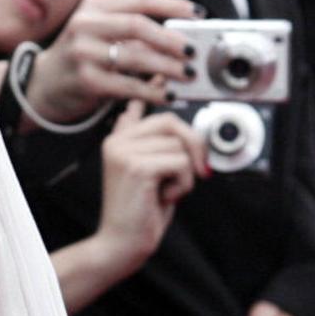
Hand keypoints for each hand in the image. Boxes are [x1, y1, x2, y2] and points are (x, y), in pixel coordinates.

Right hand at [26, 0, 199, 123]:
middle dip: (171, 39)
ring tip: (188, 74)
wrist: (45, 83)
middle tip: (193, 51)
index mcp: (94, 6)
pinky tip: (168, 95)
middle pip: (138, 26)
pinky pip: (128, 86)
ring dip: (168, 67)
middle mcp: (85, 24)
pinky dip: (152, 92)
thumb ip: (132, 27)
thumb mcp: (99, 29)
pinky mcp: (86, 80)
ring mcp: (83, 52)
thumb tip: (182, 36)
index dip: (173, 5)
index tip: (198, 14)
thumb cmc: (83, 55)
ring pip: (136, 57)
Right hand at [92, 100, 208, 269]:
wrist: (121, 243)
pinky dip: (183, 185)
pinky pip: (180, 163)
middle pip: (172, 122)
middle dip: (194, 147)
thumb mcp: (148, 174)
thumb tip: (150, 123)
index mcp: (118, 140)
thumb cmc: (139, 212)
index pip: (138, 107)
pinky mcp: (136, 166)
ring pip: (180, 147)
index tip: (161, 73)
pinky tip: (164, 197)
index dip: (153, 86)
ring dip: (185, 175)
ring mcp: (123, 152)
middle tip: (198, 171)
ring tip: (166, 191)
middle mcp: (116, 141)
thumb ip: (149, 147)